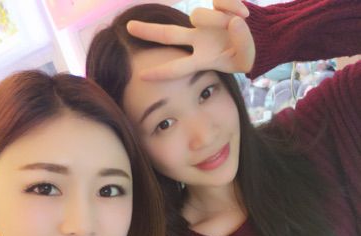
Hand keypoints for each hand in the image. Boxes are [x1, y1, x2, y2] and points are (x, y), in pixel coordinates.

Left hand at [126, 0, 254, 79]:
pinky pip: (219, 1)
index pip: (177, 67)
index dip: (161, 72)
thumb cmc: (247, 54)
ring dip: (218, 19)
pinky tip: (244, 13)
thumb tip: (235, 21)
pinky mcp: (215, 5)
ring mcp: (204, 23)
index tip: (141, 76)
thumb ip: (243, 44)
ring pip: (198, 14)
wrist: (258, 37)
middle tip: (127, 27)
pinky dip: (232, 4)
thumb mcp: (246, 58)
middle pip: (168, 34)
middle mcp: (197, 40)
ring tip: (238, 23)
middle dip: (148, 32)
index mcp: (201, 59)